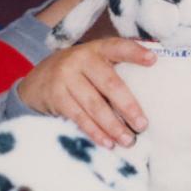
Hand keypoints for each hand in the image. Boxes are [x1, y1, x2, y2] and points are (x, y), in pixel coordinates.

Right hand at [16, 37, 153, 148]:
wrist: (37, 82)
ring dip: (113, 126)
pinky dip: (95, 132)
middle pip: (109, 84)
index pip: (118, 47)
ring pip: (94, 105)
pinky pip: (79, 117)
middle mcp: (81, 59)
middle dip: (128, 106)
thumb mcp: (93, 63)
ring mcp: (66, 77)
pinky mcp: (56, 96)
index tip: (153, 60)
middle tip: (143, 125)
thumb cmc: (78, 74)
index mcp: (97, 49)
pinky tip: (108, 142)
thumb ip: (116, 69)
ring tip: (128, 140)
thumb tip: (153, 89)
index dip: (135, 53)